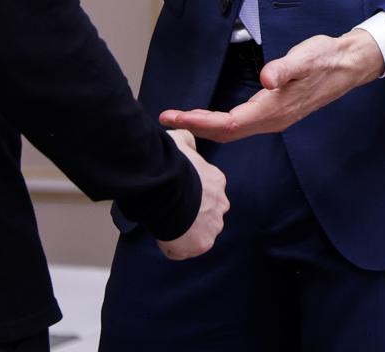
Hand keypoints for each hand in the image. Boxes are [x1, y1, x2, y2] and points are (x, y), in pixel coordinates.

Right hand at [155, 130, 227, 259]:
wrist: (167, 187)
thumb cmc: (172, 164)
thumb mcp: (181, 141)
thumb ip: (186, 140)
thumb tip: (185, 135)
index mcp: (217, 181)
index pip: (209, 193)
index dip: (192, 196)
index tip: (178, 196)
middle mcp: (221, 204)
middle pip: (208, 214)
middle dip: (194, 216)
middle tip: (172, 212)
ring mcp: (213, 225)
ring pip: (200, 234)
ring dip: (186, 232)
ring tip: (167, 225)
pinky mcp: (202, 244)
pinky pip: (186, 250)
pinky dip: (174, 247)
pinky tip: (163, 237)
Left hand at [159, 30, 384, 141]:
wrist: (348, 64)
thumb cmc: (326, 58)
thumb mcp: (306, 57)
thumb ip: (285, 68)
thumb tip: (267, 78)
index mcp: (274, 109)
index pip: (229, 123)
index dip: (199, 122)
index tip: (175, 117)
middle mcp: (272, 119)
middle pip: (226, 132)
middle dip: (194, 127)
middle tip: (167, 119)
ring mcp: (274, 118)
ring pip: (232, 130)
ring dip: (204, 126)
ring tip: (180, 119)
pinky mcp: (275, 111)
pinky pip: (240, 124)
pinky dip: (218, 123)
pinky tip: (208, 117)